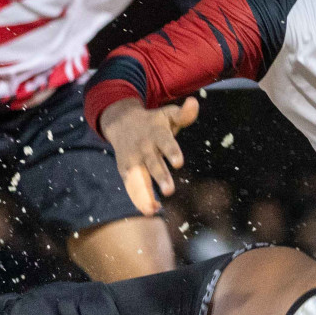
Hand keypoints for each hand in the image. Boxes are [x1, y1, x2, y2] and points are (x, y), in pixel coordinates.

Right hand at [100, 96, 199, 214]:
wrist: (121, 122)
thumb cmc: (154, 122)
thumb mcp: (169, 115)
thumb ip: (184, 114)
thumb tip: (194, 103)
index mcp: (157, 133)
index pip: (166, 143)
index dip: (172, 152)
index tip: (178, 163)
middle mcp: (144, 148)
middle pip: (153, 163)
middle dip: (160, 177)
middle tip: (169, 191)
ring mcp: (133, 160)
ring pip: (138, 178)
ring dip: (144, 194)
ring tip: (152, 210)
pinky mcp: (126, 170)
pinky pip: (131, 186)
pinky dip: (138, 199)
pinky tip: (149, 211)